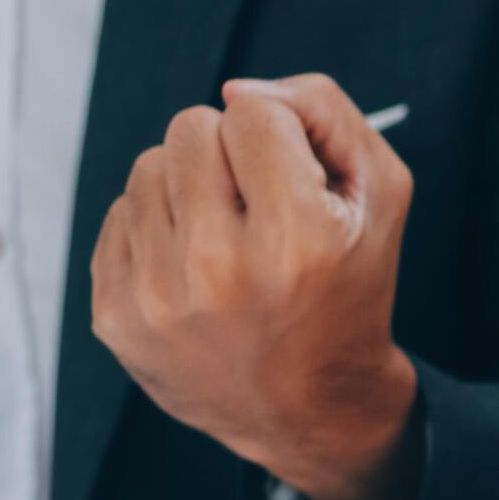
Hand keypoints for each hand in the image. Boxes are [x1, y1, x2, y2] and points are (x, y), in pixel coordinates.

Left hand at [91, 73, 419, 499]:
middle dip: (228, 156)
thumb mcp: (381, 196)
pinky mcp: (117, 317)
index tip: (294, 182)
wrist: (311, 410)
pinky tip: (193, 273)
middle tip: (257, 212)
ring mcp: (160, 299)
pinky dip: (156, 232)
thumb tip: (236, 88)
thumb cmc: (348, 291)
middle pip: (190, 127)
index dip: (280, 136)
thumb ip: (327, 112)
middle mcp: (221, 272)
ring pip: (148, 166)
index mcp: (297, 240)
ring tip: (225, 243)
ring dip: (188, 191)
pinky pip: (118, 216)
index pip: (252, 112)